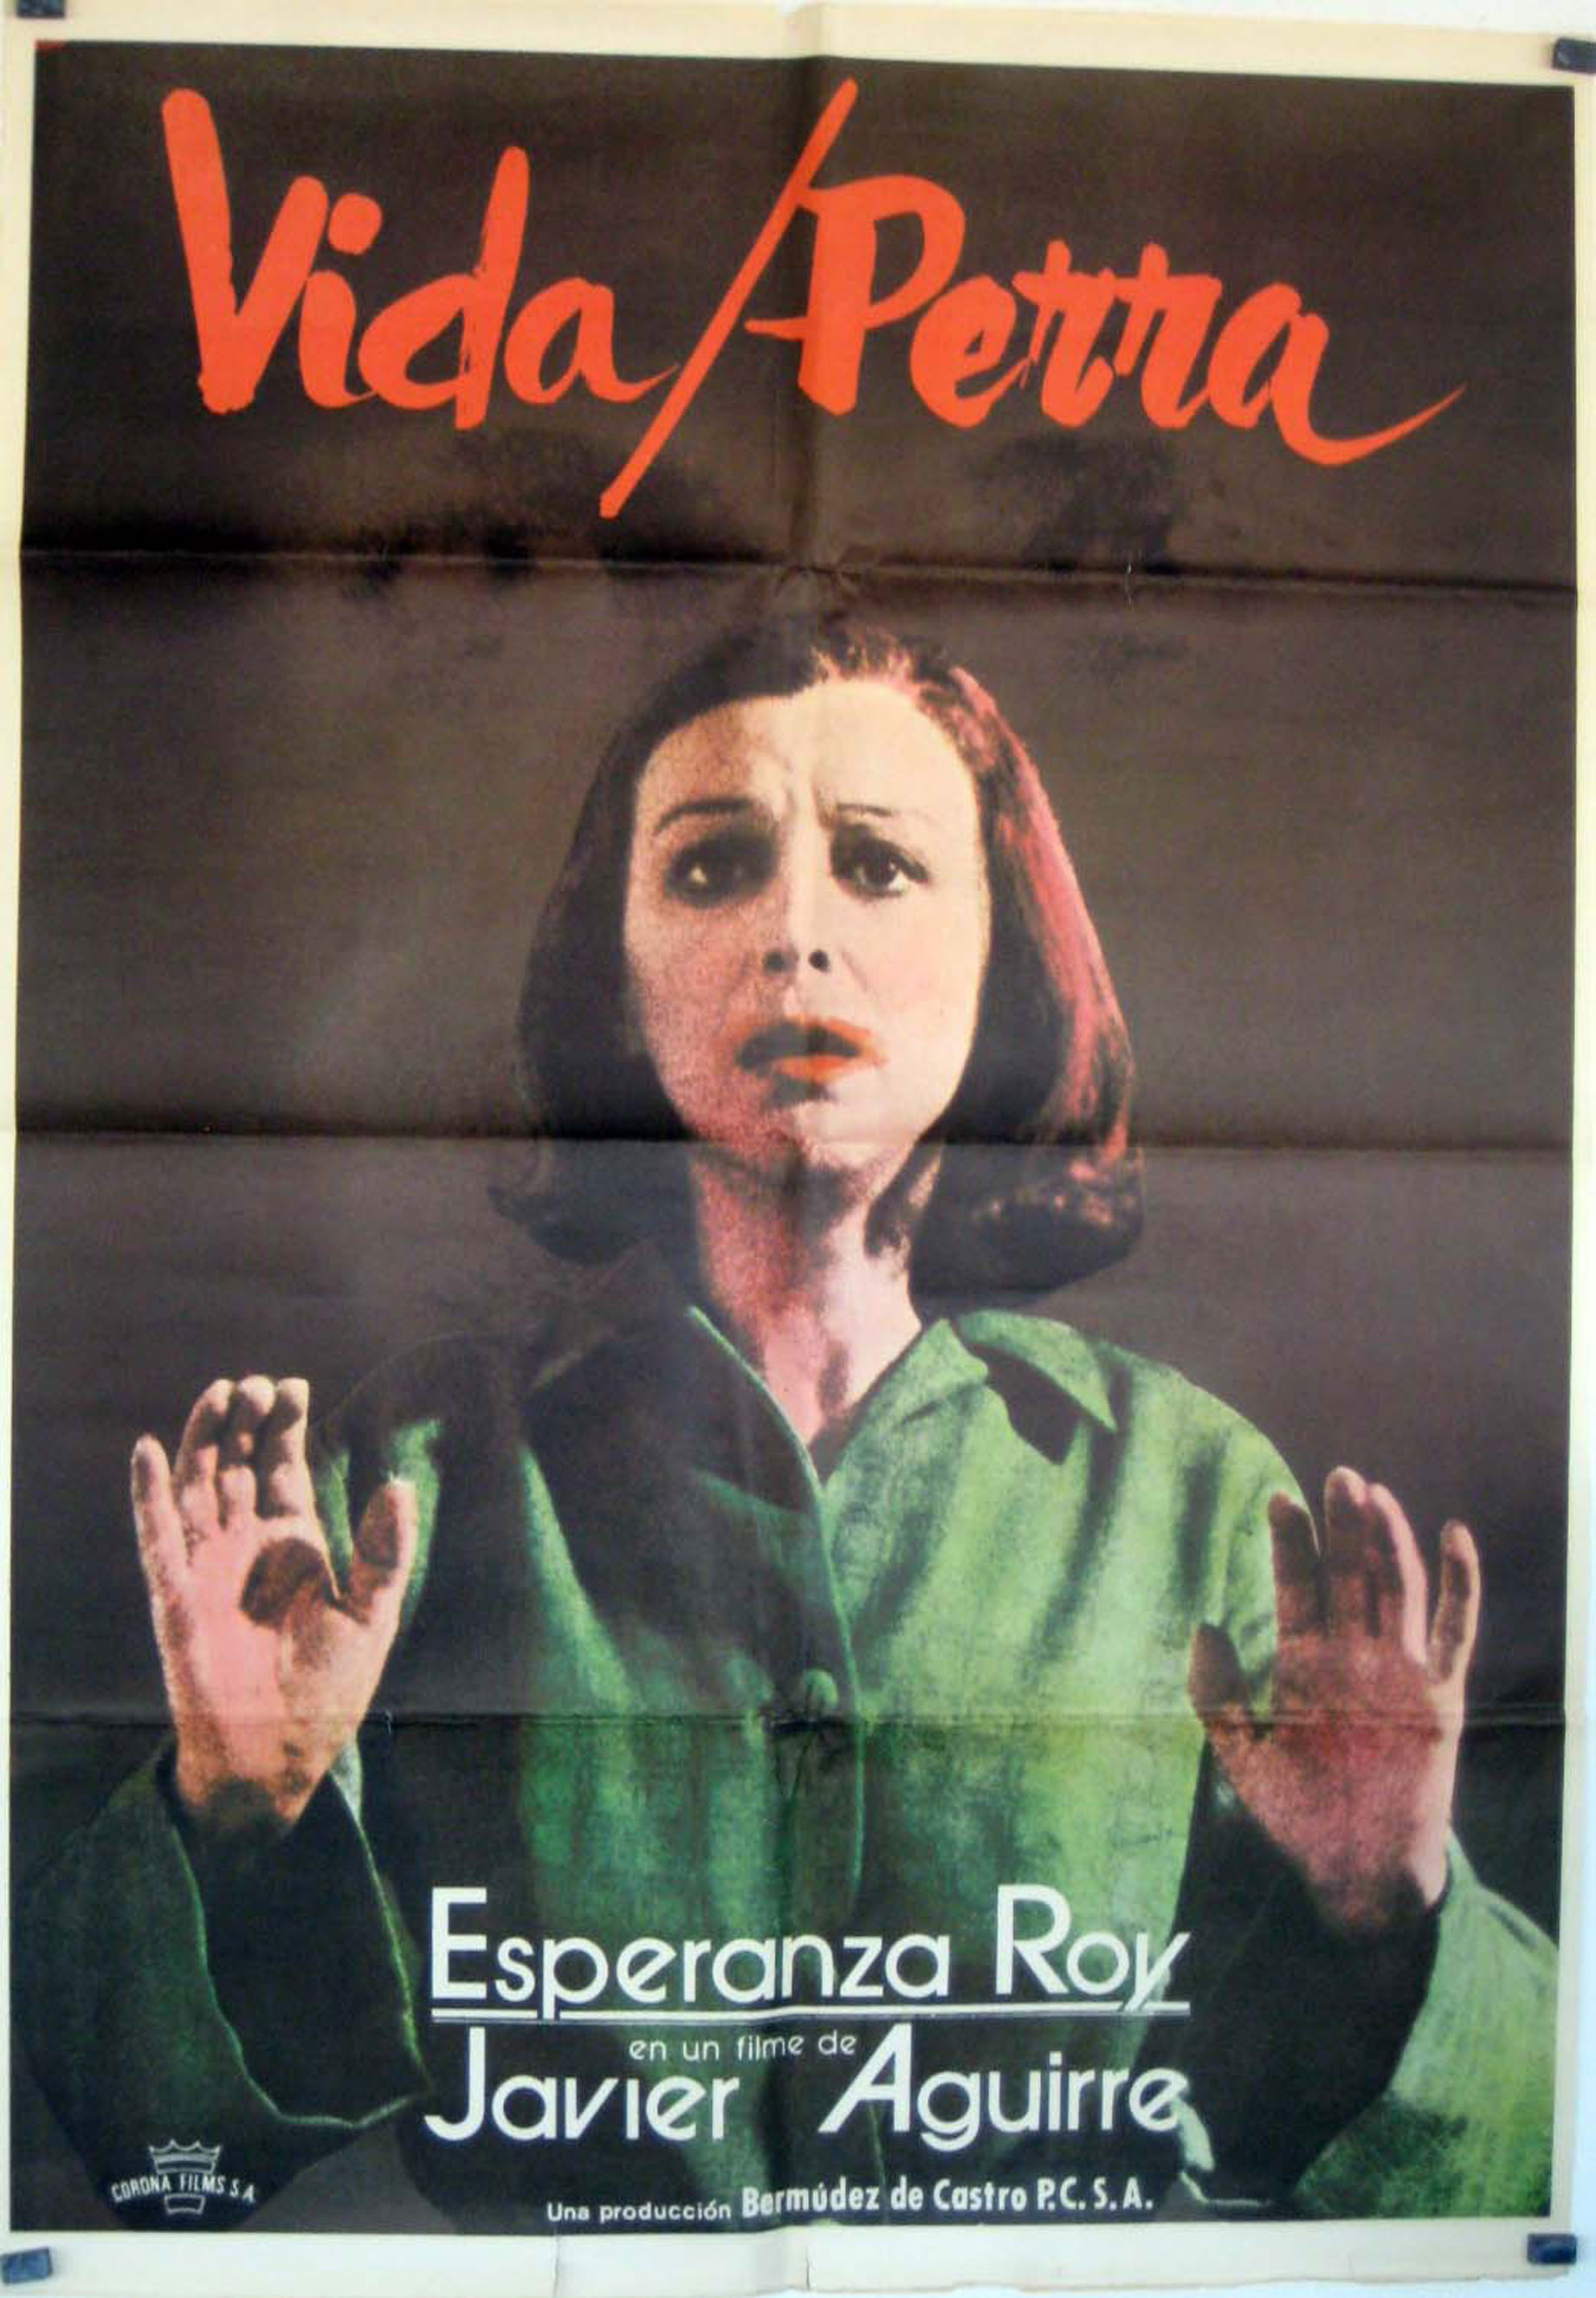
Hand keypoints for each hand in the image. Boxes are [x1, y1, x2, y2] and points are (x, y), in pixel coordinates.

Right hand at [131, 1376, 415, 1837]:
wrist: (280, 1752)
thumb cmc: (329, 1690)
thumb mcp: (371, 1614)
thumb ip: (384, 1552)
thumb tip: (398, 1485)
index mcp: (293, 1543)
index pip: (283, 1467)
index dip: (286, 1426)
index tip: (293, 1384)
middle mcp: (247, 1544)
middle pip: (238, 1463)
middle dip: (245, 1421)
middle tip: (256, 1384)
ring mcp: (208, 1564)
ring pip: (198, 1484)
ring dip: (203, 1438)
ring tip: (219, 1393)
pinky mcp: (175, 1592)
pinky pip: (157, 1534)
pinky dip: (148, 1492)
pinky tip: (148, 1449)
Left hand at [1189, 1466, 1480, 1933]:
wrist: (1357, 1876)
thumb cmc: (1299, 1819)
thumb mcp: (1244, 1760)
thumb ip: (1219, 1698)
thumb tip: (1203, 1625)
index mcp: (1304, 1665)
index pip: (1298, 1589)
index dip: (1291, 1547)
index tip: (1277, 1500)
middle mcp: (1353, 1657)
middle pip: (1349, 1576)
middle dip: (1342, 1528)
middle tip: (1336, 1475)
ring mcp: (1399, 1673)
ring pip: (1397, 1590)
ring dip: (1389, 1542)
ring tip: (1376, 1495)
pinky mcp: (1440, 1698)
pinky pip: (1456, 1631)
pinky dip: (1459, 1584)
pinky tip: (1453, 1534)